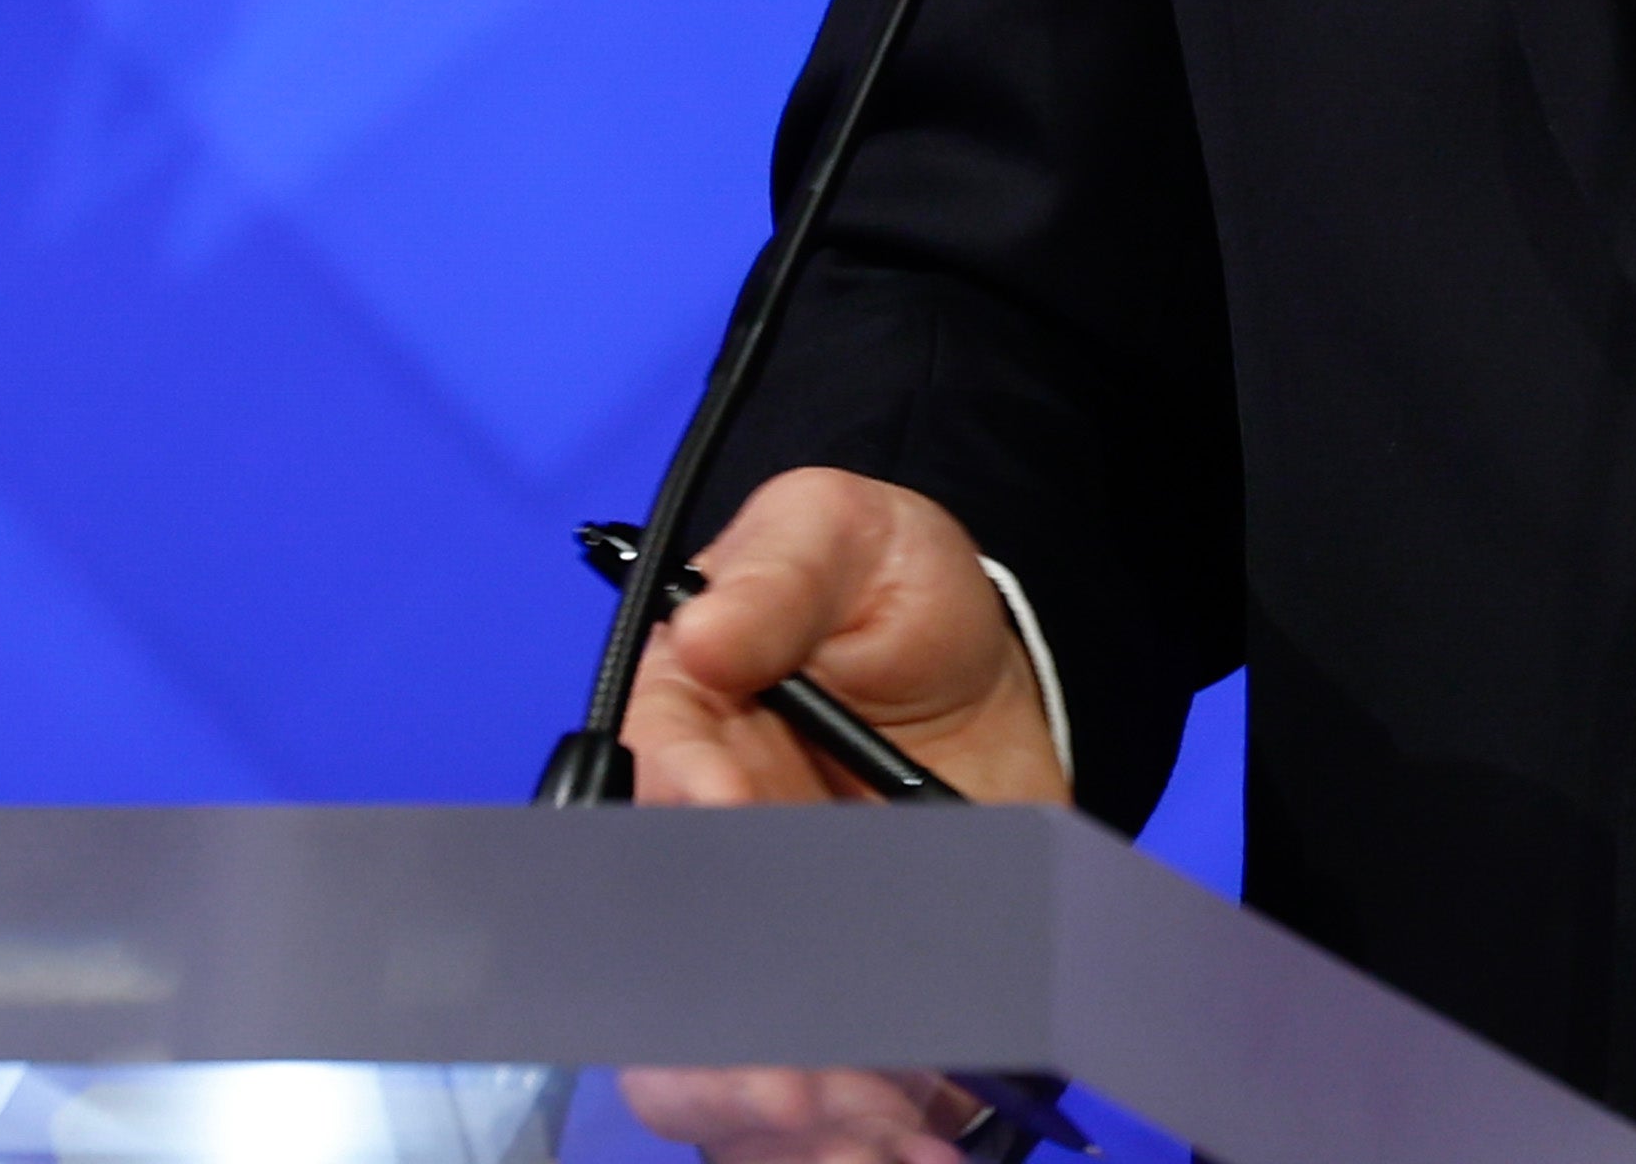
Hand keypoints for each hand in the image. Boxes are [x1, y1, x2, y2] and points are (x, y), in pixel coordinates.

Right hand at [610, 468, 1068, 1163]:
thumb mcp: (844, 533)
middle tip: (807, 1089)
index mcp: (680, 753)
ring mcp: (777, 953)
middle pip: (666, 999)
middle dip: (727, 1057)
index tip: (743, 869)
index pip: (653, 825)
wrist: (982, 659)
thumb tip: (704, 636)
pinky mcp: (855, 1002)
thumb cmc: (886, 591)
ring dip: (794, 1128)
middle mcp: (709, 876)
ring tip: (882, 1133)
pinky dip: (865, 1146)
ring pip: (731, 1083)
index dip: (693, 860)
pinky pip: (827, 1113)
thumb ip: (782, 571)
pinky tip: (924, 1147)